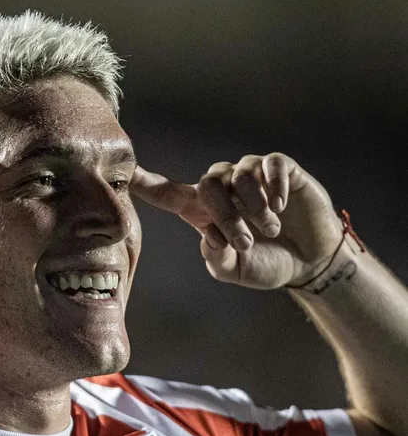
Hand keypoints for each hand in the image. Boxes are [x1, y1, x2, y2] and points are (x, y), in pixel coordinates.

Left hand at [130, 153, 344, 288]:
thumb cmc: (267, 263)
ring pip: (238, 176)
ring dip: (253, 207)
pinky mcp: (280, 169)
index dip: (146, 183)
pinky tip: (281, 205)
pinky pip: (269, 164)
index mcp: (202, 210)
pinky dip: (273, 186)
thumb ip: (216, 258)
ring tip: (271, 229)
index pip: (167, 191)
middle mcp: (222, 187)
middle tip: (246, 243)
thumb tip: (210, 235)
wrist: (310, 262)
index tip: (126, 173)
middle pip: (207, 185)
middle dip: (226, 216)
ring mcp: (250, 175)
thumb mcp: (236, 270)